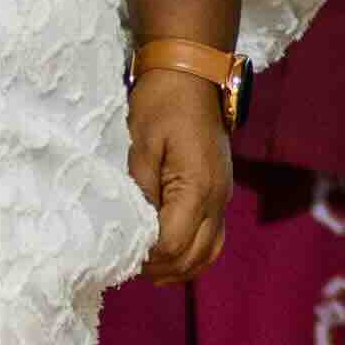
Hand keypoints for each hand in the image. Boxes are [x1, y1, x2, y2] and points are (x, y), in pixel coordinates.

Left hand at [130, 69, 235, 282]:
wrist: (193, 76)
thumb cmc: (162, 104)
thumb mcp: (141, 144)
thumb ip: (140, 189)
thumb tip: (134, 227)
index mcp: (197, 186)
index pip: (174, 243)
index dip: (148, 256)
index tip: (121, 253)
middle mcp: (217, 198)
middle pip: (193, 255)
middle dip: (161, 267)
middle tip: (127, 266)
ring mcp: (223, 197)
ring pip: (208, 253)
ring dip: (178, 267)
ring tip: (147, 268)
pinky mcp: (220, 193)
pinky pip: (212, 238)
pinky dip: (193, 256)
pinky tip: (170, 258)